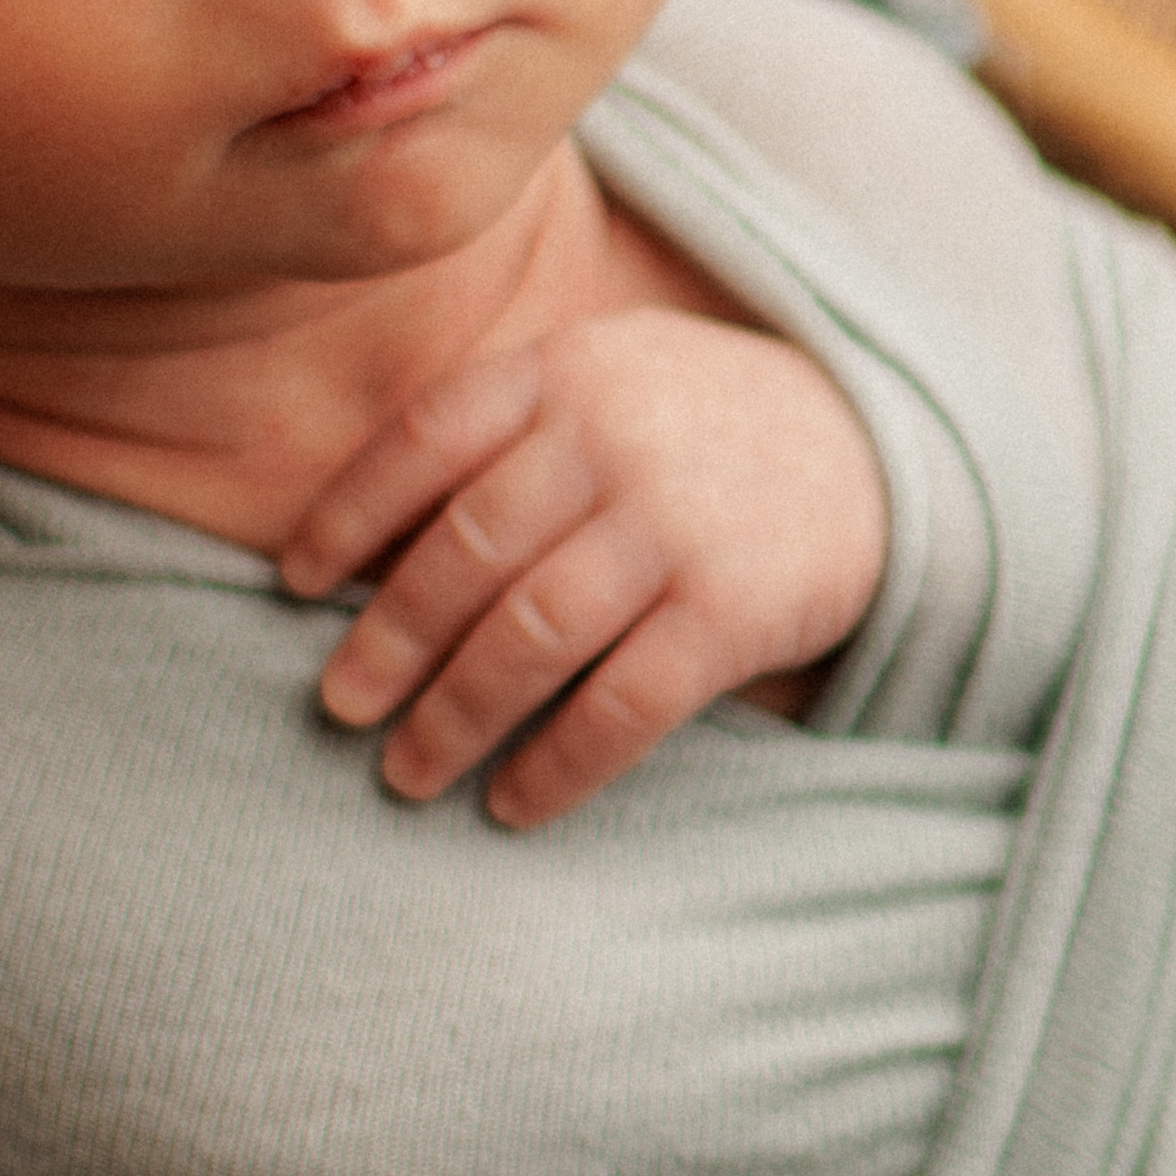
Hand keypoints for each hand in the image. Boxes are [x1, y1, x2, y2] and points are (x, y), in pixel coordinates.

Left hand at [280, 309, 887, 827]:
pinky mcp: (732, 612)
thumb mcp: (610, 380)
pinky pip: (622, 705)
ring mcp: (675, 526)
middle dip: (388, 641)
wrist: (879, 458)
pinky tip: (513, 804)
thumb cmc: (701, 431)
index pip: (427, 437)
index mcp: (566, 372)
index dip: (349, 514)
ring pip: (530, 636)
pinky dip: (558, 765)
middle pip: (466, 552)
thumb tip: (366, 550)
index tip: (296, 585)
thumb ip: (507, 430)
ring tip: (407, 774)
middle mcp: (612, 439)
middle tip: (340, 709)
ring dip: (455, 717)